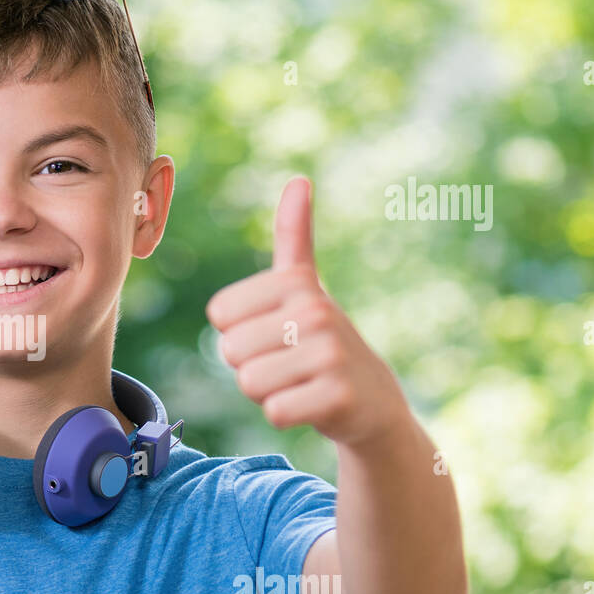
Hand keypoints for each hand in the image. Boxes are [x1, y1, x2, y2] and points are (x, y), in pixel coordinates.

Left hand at [206, 177, 408, 446]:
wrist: (373, 401)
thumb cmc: (322, 341)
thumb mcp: (306, 287)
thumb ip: (294, 236)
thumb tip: (299, 179)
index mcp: (297, 283)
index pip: (219, 315)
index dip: (238, 333)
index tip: (274, 333)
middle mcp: (316, 311)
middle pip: (231, 351)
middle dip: (251, 366)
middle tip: (289, 364)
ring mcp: (330, 354)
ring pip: (250, 383)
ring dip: (267, 392)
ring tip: (299, 383)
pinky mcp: (337, 397)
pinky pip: (274, 411)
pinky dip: (286, 414)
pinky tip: (312, 404)